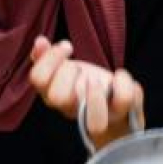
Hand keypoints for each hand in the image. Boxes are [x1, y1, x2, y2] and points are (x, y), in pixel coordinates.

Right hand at [29, 36, 144, 149]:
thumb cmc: (84, 87)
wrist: (114, 112)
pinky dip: (122, 81)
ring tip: (96, 77)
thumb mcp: (64, 72)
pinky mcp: (121, 113)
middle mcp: (72, 110)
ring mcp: (98, 116)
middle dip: (67, 72)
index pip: (37, 79)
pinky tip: (118, 74)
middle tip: (79, 67)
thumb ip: (47, 58)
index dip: (50, 58)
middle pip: (57, 97)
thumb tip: (40, 42)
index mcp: (53, 97)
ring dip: (94, 91)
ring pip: (94, 121)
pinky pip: (124, 100)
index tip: (67, 46)